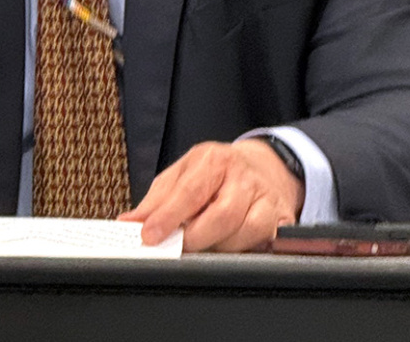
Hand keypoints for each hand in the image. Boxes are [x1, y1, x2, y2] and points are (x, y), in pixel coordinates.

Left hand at [118, 139, 304, 251]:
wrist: (264, 166)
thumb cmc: (217, 172)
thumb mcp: (183, 174)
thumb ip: (156, 200)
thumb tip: (128, 223)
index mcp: (213, 160)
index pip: (189, 191)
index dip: (168, 217)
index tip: (149, 236)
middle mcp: (242, 177)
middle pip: (221, 215)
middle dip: (195, 238)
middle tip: (177, 248)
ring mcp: (265, 197)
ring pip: (243, 233)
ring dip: (218, 247)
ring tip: (204, 246)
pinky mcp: (281, 218)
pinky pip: (263, 242)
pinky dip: (243, 250)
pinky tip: (230, 246)